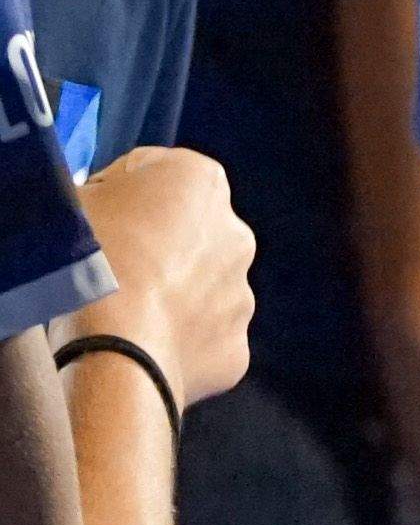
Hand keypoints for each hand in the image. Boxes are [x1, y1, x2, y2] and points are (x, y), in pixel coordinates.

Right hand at [77, 145, 254, 405]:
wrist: (116, 350)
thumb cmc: (92, 262)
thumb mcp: (73, 200)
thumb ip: (96, 193)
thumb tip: (98, 204)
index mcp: (201, 180)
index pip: (152, 174)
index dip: (116, 195)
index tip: (91, 221)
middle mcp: (235, 232)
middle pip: (184, 232)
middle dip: (150, 247)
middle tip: (104, 272)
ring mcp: (240, 293)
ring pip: (197, 287)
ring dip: (167, 295)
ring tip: (121, 314)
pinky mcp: (235, 347)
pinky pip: (199, 338)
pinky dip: (174, 342)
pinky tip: (141, 346)